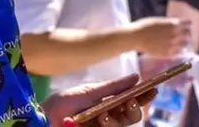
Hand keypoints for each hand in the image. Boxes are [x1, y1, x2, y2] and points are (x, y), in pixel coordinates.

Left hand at [42, 73, 156, 126]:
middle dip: (136, 108)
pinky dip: (110, 125)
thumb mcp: (89, 92)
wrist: (44, 119)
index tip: (154, 88)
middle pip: (132, 115)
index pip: (131, 99)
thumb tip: (136, 77)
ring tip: (106, 113)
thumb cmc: (63, 104)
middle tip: (133, 101)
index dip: (144, 95)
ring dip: (119, 118)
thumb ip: (113, 87)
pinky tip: (102, 118)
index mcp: (107, 102)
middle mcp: (108, 116)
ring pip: (124, 125)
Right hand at [127, 17, 190, 57]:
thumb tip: (178, 24)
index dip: (187, 24)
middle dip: (187, 33)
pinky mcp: (168, 53)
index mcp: (173, 24)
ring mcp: (172, 45)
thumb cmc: (145, 26)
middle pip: (188, 34)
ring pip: (185, 44)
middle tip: (185, 34)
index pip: (187, 24)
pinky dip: (180, 50)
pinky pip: (179, 52)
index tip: (187, 25)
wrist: (135, 37)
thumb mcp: (159, 20)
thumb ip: (170, 23)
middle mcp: (175, 34)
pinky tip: (177, 49)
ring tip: (182, 42)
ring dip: (185, 42)